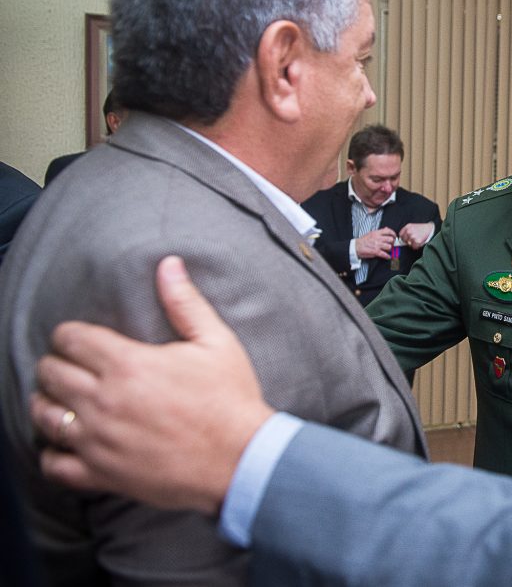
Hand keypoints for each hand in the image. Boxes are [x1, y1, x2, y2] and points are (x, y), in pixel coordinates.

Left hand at [31, 256, 273, 514]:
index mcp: (128, 364)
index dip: (71, 335)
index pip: (70, 339)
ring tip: (62, 400)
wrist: (243, 460)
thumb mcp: (217, 343)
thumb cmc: (232, 400)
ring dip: (48, 403)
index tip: (81, 339)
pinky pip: (53, 464)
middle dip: (56, 365)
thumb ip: (185, 303)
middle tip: (71, 367)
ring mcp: (98, 440)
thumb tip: (169, 264)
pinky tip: (66, 443)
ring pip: (43, 416)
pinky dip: (52, 452)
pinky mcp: (102, 473)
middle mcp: (104, 401)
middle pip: (50, 373)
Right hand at [355, 227, 397, 259]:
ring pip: (389, 247)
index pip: (388, 231)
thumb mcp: (371, 233)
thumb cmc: (363, 240)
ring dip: (389, 249)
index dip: (393, 234)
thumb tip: (386, 229)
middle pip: (390, 239)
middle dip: (392, 243)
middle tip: (391, 244)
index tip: (394, 237)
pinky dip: (387, 256)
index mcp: (376, 233)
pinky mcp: (375, 251)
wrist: (356, 246)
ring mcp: (376, 245)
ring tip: (388, 250)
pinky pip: (384, 254)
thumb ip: (379, 231)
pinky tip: (387, 256)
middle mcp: (377, 238)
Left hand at [398, 222, 433, 249]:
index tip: (406, 239)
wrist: (430, 228)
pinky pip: (414, 247)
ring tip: (418, 240)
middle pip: (404, 240)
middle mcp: (409, 231)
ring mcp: (412, 236)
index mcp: (407, 227)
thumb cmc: (421, 228)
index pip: (400, 235)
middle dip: (408, 241)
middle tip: (413, 239)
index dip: (403, 237)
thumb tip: (400, 239)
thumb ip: (406, 231)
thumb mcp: (412, 226)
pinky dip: (417, 246)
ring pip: (409, 244)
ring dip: (413, 244)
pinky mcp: (417, 241)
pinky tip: (420, 242)